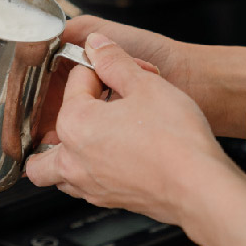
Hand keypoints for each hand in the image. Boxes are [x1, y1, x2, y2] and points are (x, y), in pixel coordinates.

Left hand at [26, 33, 236, 224]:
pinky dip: (87, 173)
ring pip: (55, 172)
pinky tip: (111, 160)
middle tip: (90, 106)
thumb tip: (96, 44)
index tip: (121, 72)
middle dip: (60, 117)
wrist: (201, 187)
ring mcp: (87, 184)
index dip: (101, 71)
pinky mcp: (107, 201)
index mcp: (73, 123)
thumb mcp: (145, 84)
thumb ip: (114, 61)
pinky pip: (81, 187)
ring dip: (63, 154)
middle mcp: (71, 158)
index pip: (76, 82)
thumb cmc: (175, 140)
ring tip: (90, 139)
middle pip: (44, 136)